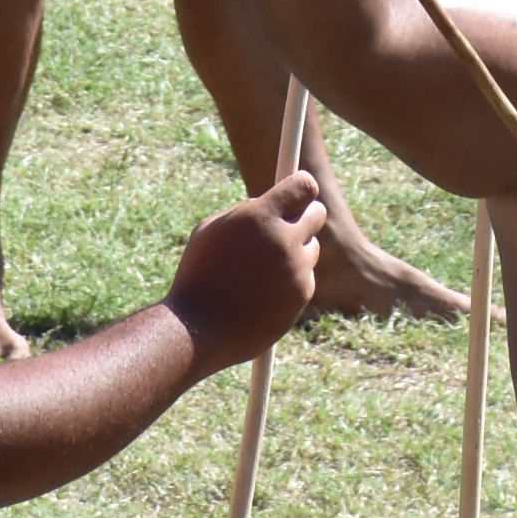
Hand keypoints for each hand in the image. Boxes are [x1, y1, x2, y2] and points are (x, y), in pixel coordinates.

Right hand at [169, 167, 328, 365]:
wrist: (199, 332)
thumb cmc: (198, 276)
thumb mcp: (212, 231)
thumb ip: (247, 211)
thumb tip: (273, 201)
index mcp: (260, 216)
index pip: (304, 186)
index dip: (301, 186)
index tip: (297, 191)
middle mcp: (284, 240)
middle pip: (317, 213)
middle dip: (305, 215)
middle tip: (289, 223)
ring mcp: (296, 269)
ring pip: (311, 248)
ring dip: (296, 251)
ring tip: (262, 268)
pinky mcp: (302, 295)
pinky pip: (305, 277)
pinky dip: (291, 281)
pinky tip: (263, 293)